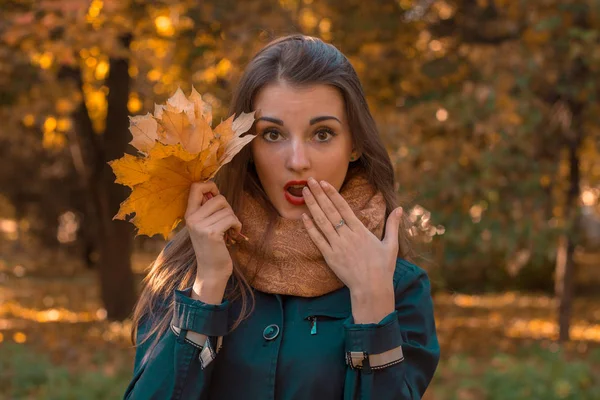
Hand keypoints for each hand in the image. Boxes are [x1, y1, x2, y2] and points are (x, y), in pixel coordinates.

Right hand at [185, 181, 240, 283]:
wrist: (211, 271)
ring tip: (229, 230)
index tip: (217, 197)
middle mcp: (192, 218)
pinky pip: (231, 219)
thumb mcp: (204, 225)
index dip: (210, 186)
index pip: (195, 187)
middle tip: (227, 222)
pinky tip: (233, 234)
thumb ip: (207, 209)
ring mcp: (201, 226)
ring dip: (233, 219)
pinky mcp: (212, 233)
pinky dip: (237, 225)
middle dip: (228, 208)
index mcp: (189, 214)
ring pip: (227, 209)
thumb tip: (214, 189)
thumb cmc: (212, 246)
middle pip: (218, 197)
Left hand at [300, 177, 402, 297]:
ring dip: (312, 206)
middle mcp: (347, 236)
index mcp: (361, 231)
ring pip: (322, 222)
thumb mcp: (391, 244)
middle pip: (330, 211)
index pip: (344, 207)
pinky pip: (318, 240)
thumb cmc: (383, 267)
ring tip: (304, 193)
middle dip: (319, 194)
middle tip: (310, 180)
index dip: (332, 194)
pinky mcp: (330, 257)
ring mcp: (337, 246)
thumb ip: (392, 225)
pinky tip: (303, 217)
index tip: (324, 183)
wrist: (372, 289)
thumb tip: (400, 208)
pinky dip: (310, 228)